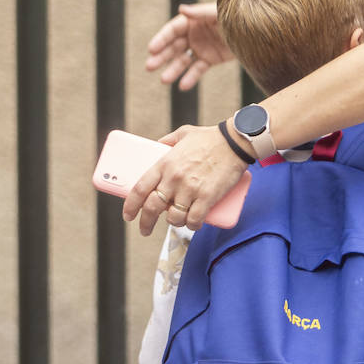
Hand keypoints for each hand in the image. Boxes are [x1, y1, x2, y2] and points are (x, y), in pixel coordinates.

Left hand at [123, 123, 246, 235]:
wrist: (235, 142)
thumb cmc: (209, 137)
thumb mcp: (182, 133)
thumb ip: (167, 140)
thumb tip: (156, 146)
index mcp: (164, 164)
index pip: (140, 189)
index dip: (131, 206)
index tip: (128, 215)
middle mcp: (174, 178)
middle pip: (152, 208)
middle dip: (146, 223)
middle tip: (145, 230)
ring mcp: (190, 189)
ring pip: (174, 217)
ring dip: (174, 223)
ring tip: (178, 220)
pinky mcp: (207, 197)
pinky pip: (194, 220)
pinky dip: (192, 225)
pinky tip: (193, 224)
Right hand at [145, 2, 233, 90]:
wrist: (254, 30)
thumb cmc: (235, 16)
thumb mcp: (218, 13)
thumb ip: (200, 13)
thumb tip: (181, 9)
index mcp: (192, 21)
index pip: (172, 31)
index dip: (161, 39)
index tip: (151, 49)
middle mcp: (193, 34)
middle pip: (173, 47)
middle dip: (161, 57)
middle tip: (149, 67)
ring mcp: (201, 48)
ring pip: (183, 60)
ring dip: (173, 70)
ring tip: (163, 80)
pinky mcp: (210, 59)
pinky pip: (198, 70)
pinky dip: (190, 78)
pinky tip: (182, 86)